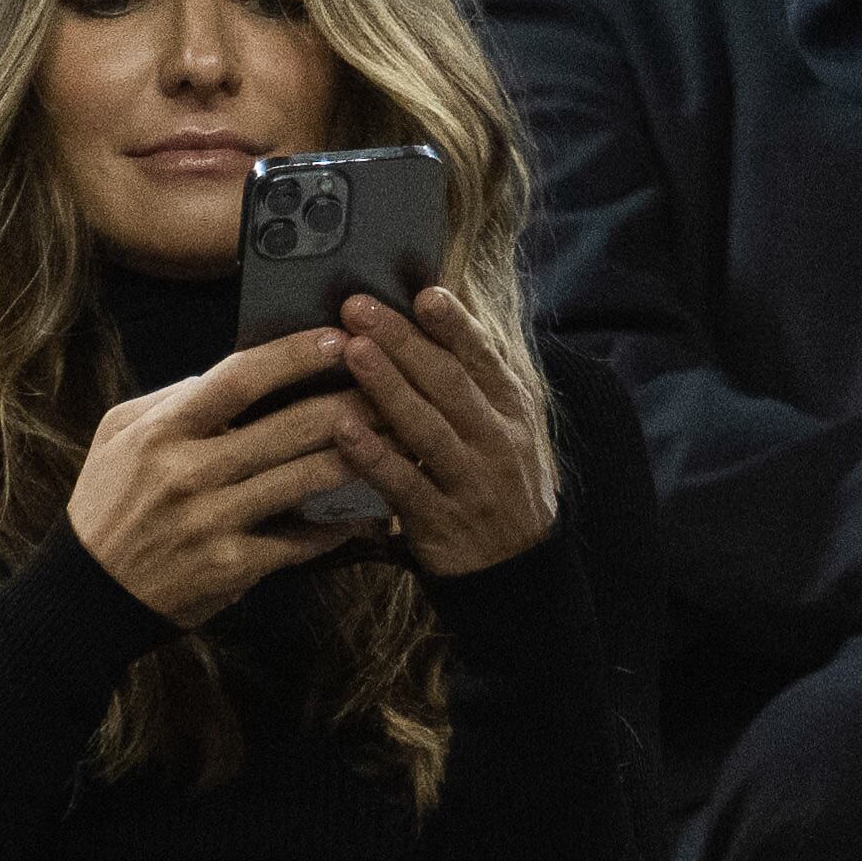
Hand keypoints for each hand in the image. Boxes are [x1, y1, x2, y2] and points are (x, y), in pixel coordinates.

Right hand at [65, 325, 392, 626]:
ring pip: (308, 478)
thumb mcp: (121, 435)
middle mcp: (188, 473)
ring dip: (363, 455)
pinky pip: (301, 538)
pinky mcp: (231, 566)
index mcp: (163, 432)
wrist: (87, 593)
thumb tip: (236, 368)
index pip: (239, 378)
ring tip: (401, 436)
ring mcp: (211, 522)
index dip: (294, 354)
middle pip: (291, 426)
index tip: (340, 337)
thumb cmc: (109, 502)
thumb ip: (176, 398)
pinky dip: (341, 522)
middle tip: (397, 383)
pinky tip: (372, 507)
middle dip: (354, 400)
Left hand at [331, 284, 561, 579]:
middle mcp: (497, 440)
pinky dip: (374, 456)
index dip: (455, 325)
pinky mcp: (441, 521)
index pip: (485, 359)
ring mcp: (470, 481)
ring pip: (427, 428)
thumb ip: (480, 381)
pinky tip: (343, 430)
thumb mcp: (510, 427)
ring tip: (352, 350)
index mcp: (513, 410)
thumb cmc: (500, 481)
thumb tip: (446, 319)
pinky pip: (404, 484)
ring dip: (388, 386)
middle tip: (360, 307)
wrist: (518, 568)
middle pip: (449, 383)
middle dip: (403, 341)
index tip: (424, 292)